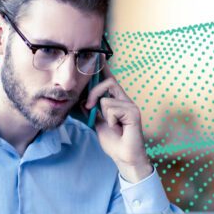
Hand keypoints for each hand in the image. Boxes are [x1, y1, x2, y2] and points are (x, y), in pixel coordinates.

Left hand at [84, 64, 152, 182]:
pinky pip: (112, 108)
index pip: (109, 80)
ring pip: (107, 98)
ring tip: (111, 125)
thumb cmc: (114, 142)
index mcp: (117, 101)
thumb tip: (79, 100)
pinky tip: (118, 128)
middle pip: (109, 82)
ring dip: (102, 112)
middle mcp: (125, 100)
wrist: (125, 158)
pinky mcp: (134, 112)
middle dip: (93, 93)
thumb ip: (91, 111)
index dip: (104, 68)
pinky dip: (110, 120)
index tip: (98, 55)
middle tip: (88, 107)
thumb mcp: (97, 123)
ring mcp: (131, 105)